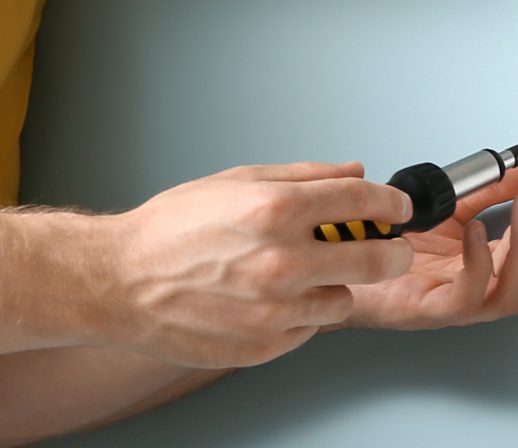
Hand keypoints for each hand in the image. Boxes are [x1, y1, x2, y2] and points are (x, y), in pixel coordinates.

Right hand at [106, 161, 415, 368]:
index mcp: (274, 210)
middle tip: (389, 246)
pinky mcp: (265, 346)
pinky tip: (269, 298)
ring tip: (299, 274)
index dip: (390, 202)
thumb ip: (303, 177)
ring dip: (334, 285)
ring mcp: (275, 310)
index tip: (396, 206)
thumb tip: (353, 171)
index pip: (363, 200)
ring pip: (345, 299)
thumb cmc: (171, 231)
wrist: (120, 283)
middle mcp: (281, 262)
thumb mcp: (235, 181)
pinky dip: (301, 314)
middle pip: (379, 259)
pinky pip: (310, 328)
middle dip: (393, 250)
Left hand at [338, 137, 517, 330]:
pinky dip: (478, 266)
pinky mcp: (429, 310)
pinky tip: (477, 234)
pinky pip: (466, 298)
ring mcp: (457, 302)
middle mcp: (481, 283)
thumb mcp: (447, 208)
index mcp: (488, 258)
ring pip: (512, 290)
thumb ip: (487, 190)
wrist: (335, 271)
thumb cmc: (389, 248)